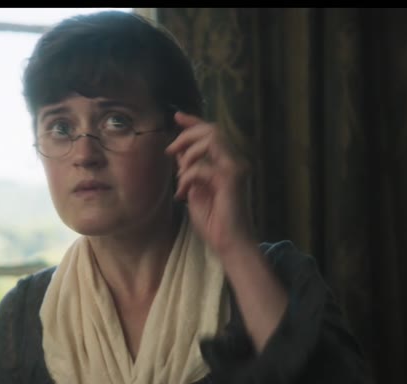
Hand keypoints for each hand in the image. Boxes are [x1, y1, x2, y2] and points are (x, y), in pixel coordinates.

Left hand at [165, 111, 253, 256]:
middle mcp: (235, 161)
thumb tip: (179, 151)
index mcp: (228, 162)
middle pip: (212, 130)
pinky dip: (187, 177)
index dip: (194, 121)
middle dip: (186, 136)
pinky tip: (184, 194)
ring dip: (189, 154)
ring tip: (181, 176)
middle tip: (170, 151)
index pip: (212, 133)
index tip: (177, 116)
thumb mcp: (195, 188)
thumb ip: (190, 168)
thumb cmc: (214, 220)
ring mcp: (236, 169)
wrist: (229, 243)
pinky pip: (202, 167)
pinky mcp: (231, 179)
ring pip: (212, 139)